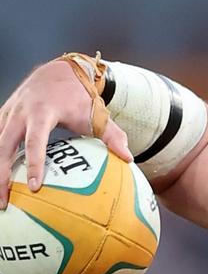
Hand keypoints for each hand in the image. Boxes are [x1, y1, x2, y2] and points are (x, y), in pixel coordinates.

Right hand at [0, 59, 131, 208]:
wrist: (61, 72)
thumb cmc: (81, 98)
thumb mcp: (98, 115)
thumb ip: (113, 137)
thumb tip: (129, 159)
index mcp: (43, 112)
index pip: (35, 142)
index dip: (33, 165)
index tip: (33, 187)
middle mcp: (21, 112)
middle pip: (3, 146)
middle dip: (2, 174)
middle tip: (5, 201)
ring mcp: (9, 113)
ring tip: (0, 197)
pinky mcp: (4, 116)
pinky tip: (0, 179)